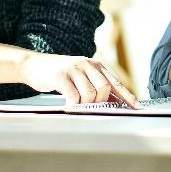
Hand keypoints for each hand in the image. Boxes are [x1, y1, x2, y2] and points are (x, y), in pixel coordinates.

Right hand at [19, 53, 139, 106]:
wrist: (33, 65)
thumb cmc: (58, 74)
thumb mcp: (80, 76)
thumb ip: (95, 86)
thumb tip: (112, 104)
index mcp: (95, 65)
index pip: (116, 82)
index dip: (127, 96)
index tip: (137, 107)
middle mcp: (87, 64)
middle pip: (104, 89)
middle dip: (99, 103)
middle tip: (88, 107)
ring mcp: (74, 68)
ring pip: (90, 94)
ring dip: (84, 105)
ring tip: (75, 104)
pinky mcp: (60, 75)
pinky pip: (73, 95)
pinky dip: (73, 105)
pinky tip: (67, 105)